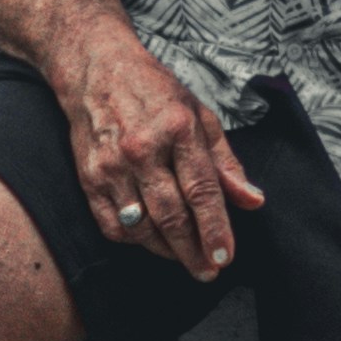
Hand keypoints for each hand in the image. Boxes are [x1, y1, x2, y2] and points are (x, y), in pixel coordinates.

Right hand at [54, 36, 259, 281]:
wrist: (96, 69)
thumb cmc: (154, 91)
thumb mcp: (200, 116)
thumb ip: (226, 162)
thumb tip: (252, 201)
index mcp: (178, 129)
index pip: (202, 191)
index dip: (216, 228)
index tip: (226, 256)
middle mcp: (143, 149)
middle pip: (172, 216)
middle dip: (193, 251)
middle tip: (209, 271)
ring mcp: (112, 164)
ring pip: (141, 226)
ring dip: (166, 250)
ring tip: (184, 257)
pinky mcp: (88, 176)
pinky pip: (112, 224)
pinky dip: (134, 240)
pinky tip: (151, 240)